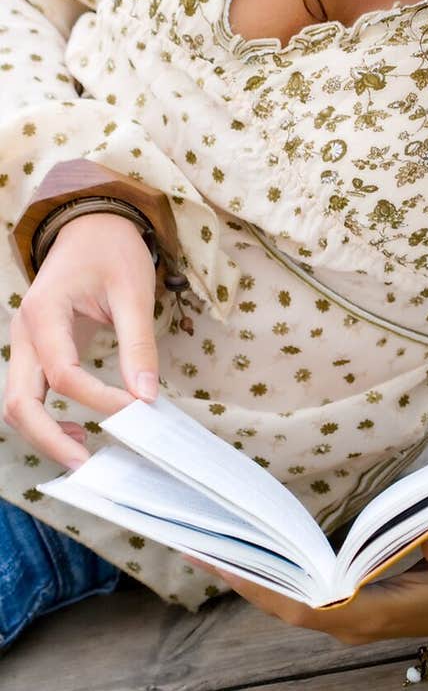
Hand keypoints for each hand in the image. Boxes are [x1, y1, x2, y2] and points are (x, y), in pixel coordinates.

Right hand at [2, 213, 159, 468]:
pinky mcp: (36, 354)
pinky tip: (81, 430)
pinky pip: (30, 396)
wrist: (91, 226)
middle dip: (49, 438)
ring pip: (18, 405)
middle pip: (19, 402)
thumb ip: (138, 343)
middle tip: (87, 464)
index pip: (64, 374)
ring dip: (45, 435)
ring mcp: (25, 346)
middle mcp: (24, 334)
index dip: (100, 400)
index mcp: (44, 313)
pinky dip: (48, 420)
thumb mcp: (133, 290)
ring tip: (86, 455)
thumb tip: (147, 397)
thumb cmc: (112, 251)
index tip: (139, 411)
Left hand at [191, 526, 427, 645]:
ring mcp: (351, 616)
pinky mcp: (354, 604)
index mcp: (373, 616)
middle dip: (241, 576)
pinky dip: (274, 573)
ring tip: (213, 541)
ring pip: (288, 600)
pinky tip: (253, 549)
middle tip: (198, 541)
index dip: (262, 587)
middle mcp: (353, 623)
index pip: (304, 607)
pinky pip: (302, 592)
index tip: (225, 562)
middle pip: (283, 604)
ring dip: (252, 575)